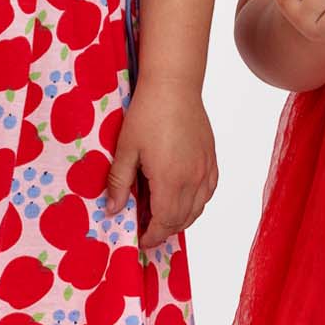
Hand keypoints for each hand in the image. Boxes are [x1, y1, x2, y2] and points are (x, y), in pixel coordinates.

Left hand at [105, 77, 217, 250]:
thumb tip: (113, 210)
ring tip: (162, 216)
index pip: (165, 222)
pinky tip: (182, 199)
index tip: (141, 239)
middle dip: (164, 230)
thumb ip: (119, 183)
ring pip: (198, 208)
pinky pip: (208, 192)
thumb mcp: (126, 149)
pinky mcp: (211, 159)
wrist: (174, 85)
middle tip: (146, 229)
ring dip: (181, 219)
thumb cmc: (147, 113)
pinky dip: (196, 203)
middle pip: (182, 219)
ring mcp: (205, 169)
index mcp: (170, 179)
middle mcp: (193, 178)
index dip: (153, 235)